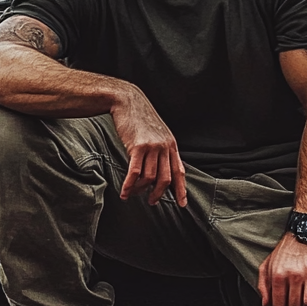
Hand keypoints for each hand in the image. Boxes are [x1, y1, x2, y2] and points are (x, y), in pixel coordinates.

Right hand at [111, 85, 186, 206]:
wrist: (128, 101)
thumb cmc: (140, 117)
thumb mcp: (157, 132)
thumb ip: (161, 148)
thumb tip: (160, 168)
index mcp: (171, 144)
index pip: (179, 171)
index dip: (181, 189)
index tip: (182, 204)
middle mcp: (164, 146)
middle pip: (166, 178)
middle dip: (158, 194)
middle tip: (151, 201)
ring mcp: (152, 146)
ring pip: (149, 177)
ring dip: (140, 190)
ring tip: (132, 194)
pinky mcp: (138, 146)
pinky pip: (135, 172)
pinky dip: (129, 185)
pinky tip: (124, 192)